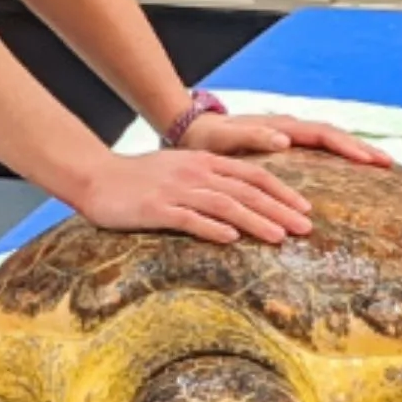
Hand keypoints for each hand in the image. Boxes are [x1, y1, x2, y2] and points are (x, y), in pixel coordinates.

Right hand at [78, 149, 314, 244]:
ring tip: (279, 237)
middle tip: (306, 228)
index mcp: (204, 161)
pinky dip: (213, 228)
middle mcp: (195, 172)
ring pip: (225, 204)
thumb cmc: (138, 179)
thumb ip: (208, 181)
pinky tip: (232, 240)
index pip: (252, 174)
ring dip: (256, 220)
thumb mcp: (179, 171)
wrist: (95, 177)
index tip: (305, 208)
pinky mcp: (157, 208)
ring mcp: (176, 190)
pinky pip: (189, 218)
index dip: (281, 191)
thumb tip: (239, 204)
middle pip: (246, 190)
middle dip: (279, 209)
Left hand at [181, 111, 391, 167]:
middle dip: (362, 148)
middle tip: (389, 164)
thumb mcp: (225, 139)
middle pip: (335, 136)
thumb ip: (252, 137)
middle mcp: (290, 129)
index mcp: (280, 126)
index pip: (323, 134)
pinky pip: (319, 151)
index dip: (348, 146)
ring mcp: (289, 137)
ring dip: (354, 152)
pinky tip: (350, 173)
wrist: (192, 131)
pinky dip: (338, 158)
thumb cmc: (208, 139)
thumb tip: (285, 139)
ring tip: (380, 167)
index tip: (370, 160)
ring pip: (330, 142)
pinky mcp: (285, 147)